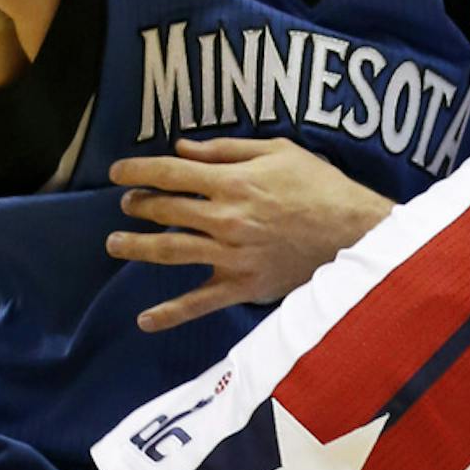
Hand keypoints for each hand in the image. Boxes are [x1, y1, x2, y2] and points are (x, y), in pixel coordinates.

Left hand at [107, 136, 392, 331]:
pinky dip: (170, 313)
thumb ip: (226, 150)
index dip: (137, 171)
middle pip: (166, 210)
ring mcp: (231, 256)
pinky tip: (144, 321)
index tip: (117, 173)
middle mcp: (226, 219)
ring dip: (137, 248)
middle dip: (139, 205)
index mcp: (233, 182)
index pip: (170, 173)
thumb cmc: (320, 187)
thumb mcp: (278, 152)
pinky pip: (200, 302)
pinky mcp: (243, 286)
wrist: (355, 233)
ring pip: (171, 251)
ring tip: (114, 244)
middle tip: (126, 204)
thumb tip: (182, 148)